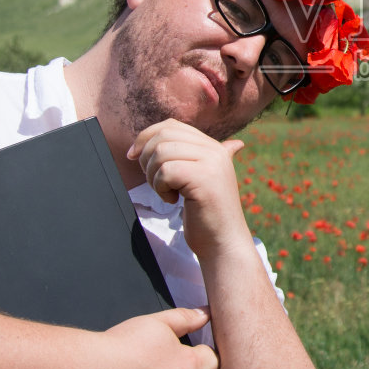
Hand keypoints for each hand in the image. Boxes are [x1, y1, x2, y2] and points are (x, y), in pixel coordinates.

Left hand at [127, 119, 254, 263]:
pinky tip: (172, 200)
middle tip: (153, 180)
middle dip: (146, 157)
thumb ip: (205, 159)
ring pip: (162, 152)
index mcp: (214, 147)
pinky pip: (166, 171)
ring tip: (166, 192)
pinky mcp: (204, 178)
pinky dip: (160, 188)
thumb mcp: (205, 180)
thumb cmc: (208, 215)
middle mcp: (215, 150)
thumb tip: (235, 144)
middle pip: (164, 135)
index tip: (134, 157)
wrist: (223, 243)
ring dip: (153, 175)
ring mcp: (212, 163)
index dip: (147, 137)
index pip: (171, 126)